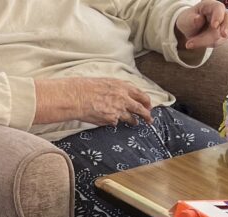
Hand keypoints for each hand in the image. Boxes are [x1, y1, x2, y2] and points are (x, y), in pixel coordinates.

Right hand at [34, 77, 152, 126]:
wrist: (77, 97)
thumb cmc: (87, 88)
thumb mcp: (105, 82)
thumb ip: (117, 89)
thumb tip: (123, 95)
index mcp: (122, 86)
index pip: (140, 94)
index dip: (146, 101)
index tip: (149, 105)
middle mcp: (123, 98)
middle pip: (140, 108)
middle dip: (147, 115)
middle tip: (150, 119)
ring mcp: (118, 110)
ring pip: (131, 118)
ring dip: (134, 121)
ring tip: (135, 123)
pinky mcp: (111, 120)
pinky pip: (116, 122)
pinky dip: (114, 122)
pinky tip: (111, 122)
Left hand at [175, 0, 227, 49]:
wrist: (189, 29)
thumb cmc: (188, 20)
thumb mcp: (186, 19)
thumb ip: (192, 19)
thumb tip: (199, 19)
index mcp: (211, 5)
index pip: (219, 8)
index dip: (218, 16)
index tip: (214, 26)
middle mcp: (221, 13)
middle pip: (226, 21)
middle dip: (219, 33)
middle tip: (210, 42)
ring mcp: (224, 25)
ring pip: (222, 35)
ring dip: (206, 41)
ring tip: (190, 43)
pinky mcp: (223, 35)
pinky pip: (219, 42)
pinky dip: (207, 45)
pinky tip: (195, 44)